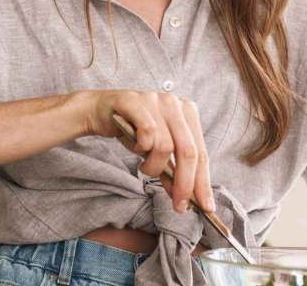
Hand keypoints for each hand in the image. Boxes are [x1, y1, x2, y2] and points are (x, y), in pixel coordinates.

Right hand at [81, 89, 213, 213]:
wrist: (101, 111)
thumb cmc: (133, 131)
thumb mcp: (156, 152)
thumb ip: (172, 172)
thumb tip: (185, 199)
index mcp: (188, 112)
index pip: (201, 153)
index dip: (203, 182)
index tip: (205, 206)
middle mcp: (175, 104)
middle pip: (188, 151)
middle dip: (185, 184)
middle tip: (179, 206)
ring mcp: (155, 100)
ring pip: (165, 146)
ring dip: (154, 166)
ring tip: (144, 167)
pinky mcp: (135, 101)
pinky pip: (147, 132)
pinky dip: (142, 147)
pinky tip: (137, 148)